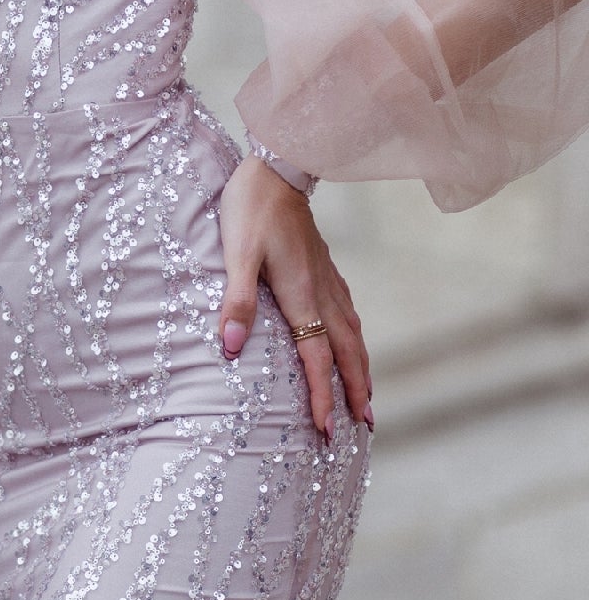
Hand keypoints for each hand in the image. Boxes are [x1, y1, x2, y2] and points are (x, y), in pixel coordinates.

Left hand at [217, 155, 372, 440]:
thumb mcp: (236, 255)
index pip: (317, 358)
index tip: (328, 431)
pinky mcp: (326, 267)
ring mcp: (328, 279)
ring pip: (353, 334)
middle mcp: (322, 292)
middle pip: (346, 352)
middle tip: (364, 427)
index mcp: (302, 294)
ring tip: (367, 397)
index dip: (322, 396)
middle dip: (355, 391)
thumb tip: (231, 349)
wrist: (277, 168)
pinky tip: (353, 343)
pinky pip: (349, 314)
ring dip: (361, 369)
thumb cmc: (251, 209)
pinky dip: (356, 340)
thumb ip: (236, 302)